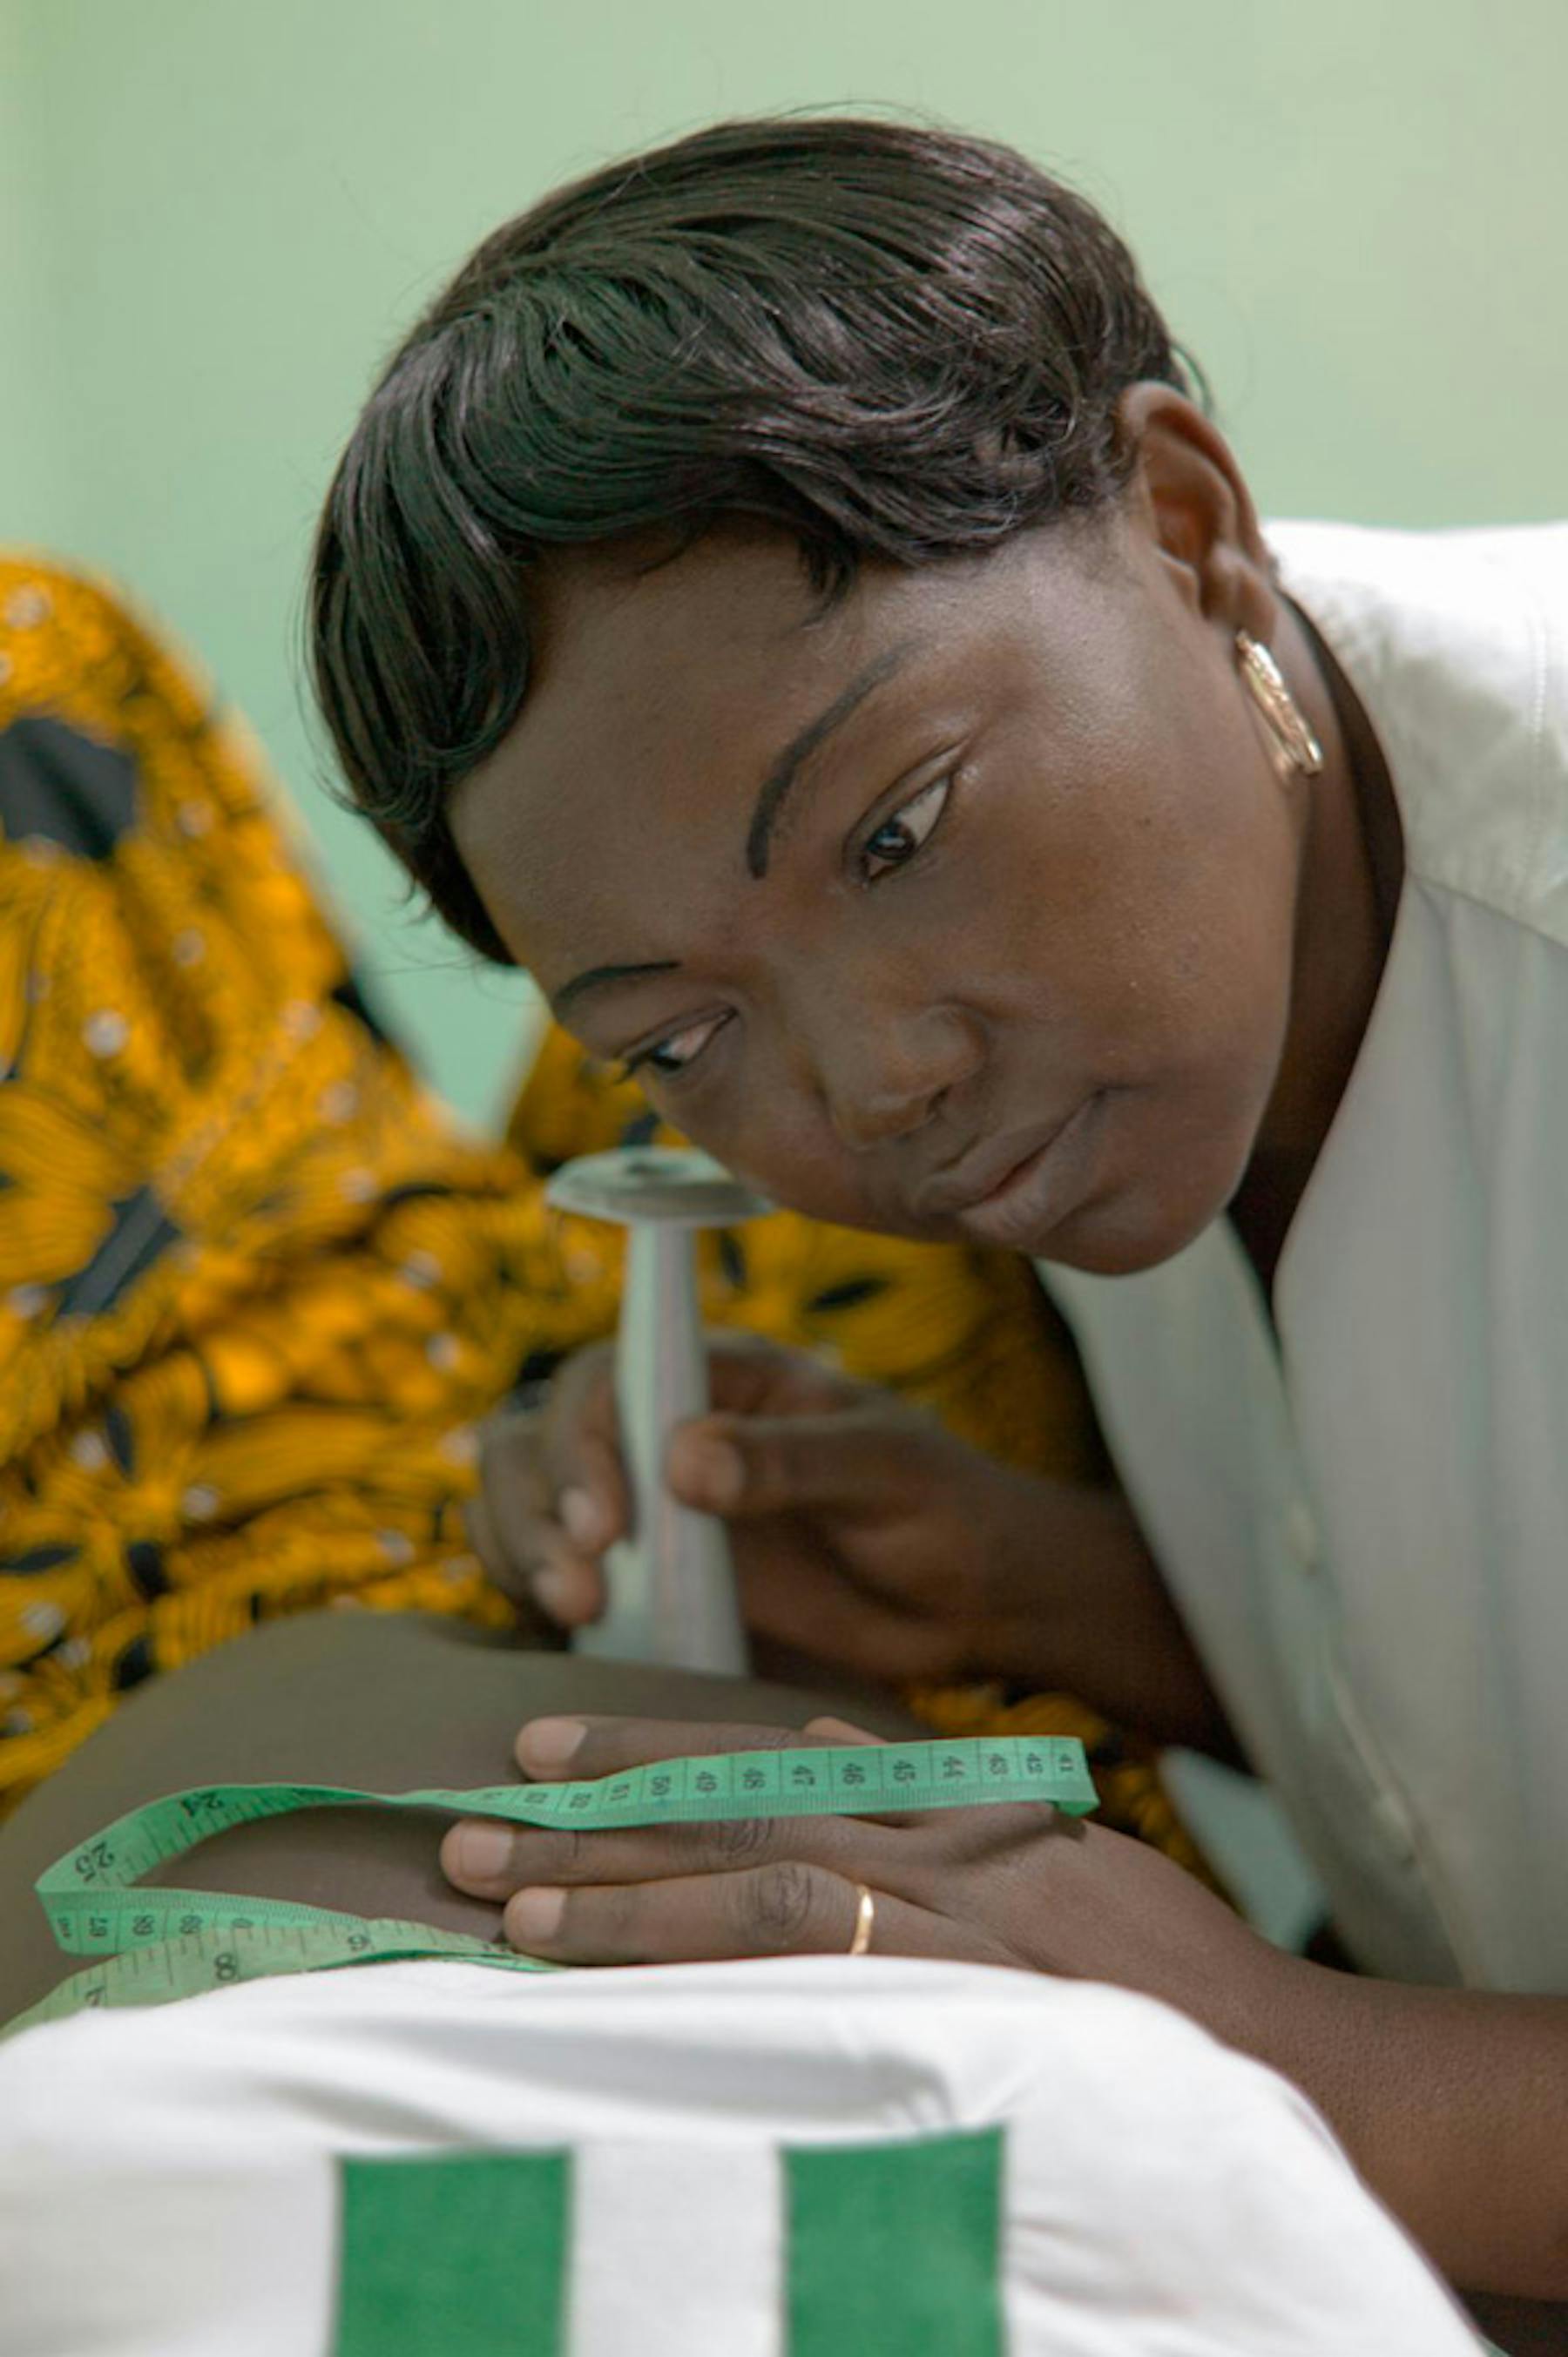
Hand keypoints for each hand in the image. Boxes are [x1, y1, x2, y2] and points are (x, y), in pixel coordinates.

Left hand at [441, 1712, 1287, 2038]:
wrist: (1267, 2048)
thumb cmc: (1153, 1955)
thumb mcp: (1045, 1833)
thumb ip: (928, 1781)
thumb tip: (818, 1730)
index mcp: (940, 1797)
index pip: (761, 1758)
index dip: (646, 1752)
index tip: (544, 1745)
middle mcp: (932, 1845)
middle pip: (731, 1818)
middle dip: (594, 1825)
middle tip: (471, 1826)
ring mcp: (947, 1925)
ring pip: (754, 1891)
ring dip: (627, 1903)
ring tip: (512, 1911)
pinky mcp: (966, 2004)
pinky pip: (816, 1977)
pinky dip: (721, 1967)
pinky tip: (630, 1976)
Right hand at [468, 1334, 1068, 1686]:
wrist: (968, 1599)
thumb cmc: (940, 1506)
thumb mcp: (885, 1468)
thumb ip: (791, 1461)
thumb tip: (682, 1461)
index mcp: (718, 1377)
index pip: (607, 1376)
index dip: (583, 1438)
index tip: (608, 1520)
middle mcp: (659, 1432)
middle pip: (538, 1437)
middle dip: (538, 1506)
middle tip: (583, 1588)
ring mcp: (643, 1509)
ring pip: (521, 1501)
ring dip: (522, 1549)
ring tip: (578, 1613)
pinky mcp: (641, 1583)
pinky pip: (549, 1573)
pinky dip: (531, 1594)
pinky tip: (569, 1633)